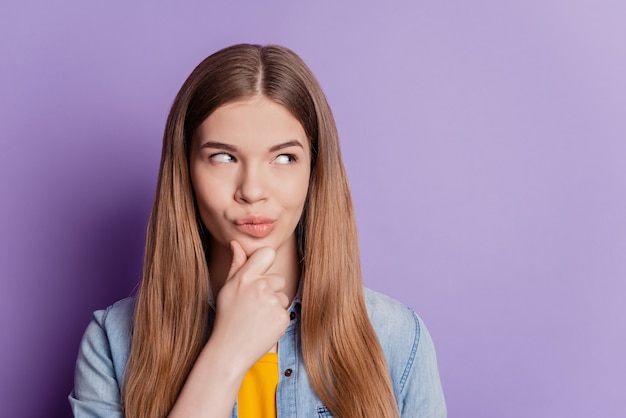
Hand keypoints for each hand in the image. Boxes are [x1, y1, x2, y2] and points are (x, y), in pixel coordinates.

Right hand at [209, 240, 289, 370]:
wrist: (229, 351)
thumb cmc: (226, 317)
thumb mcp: (226, 289)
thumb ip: (236, 265)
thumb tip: (236, 243)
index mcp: (244, 278)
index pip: (267, 253)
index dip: (266, 261)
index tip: (260, 273)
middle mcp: (259, 287)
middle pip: (278, 278)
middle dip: (269, 290)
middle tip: (253, 306)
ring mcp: (272, 303)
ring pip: (282, 296)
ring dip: (273, 305)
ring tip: (256, 318)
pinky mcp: (282, 317)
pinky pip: (285, 311)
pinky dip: (276, 319)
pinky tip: (262, 326)